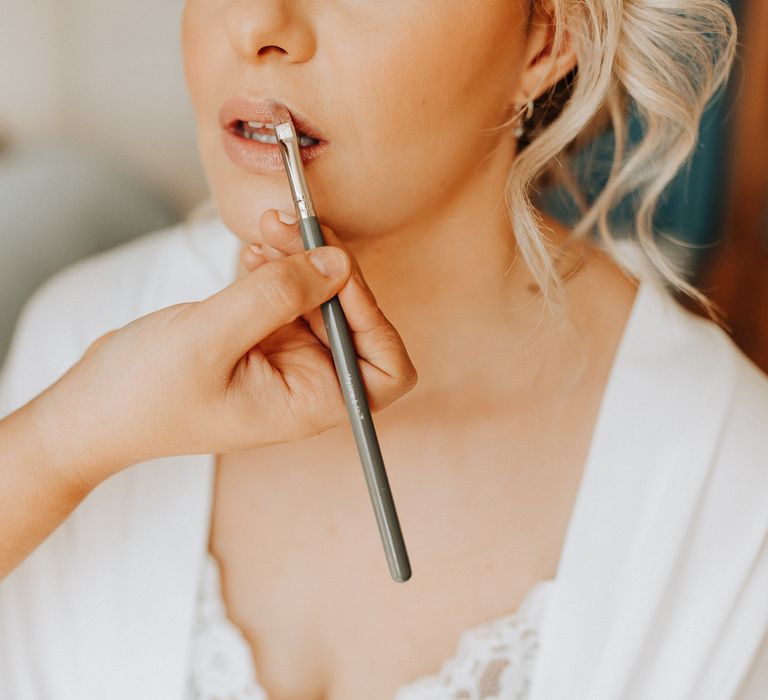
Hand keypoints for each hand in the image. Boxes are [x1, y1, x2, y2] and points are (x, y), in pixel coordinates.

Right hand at [35, 211, 417, 482]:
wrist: (93, 407)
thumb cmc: (145, 395)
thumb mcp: (209, 338)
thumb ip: (277, 296)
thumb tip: (337, 261)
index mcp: (311, 403)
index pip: (387, 371)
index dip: (376, 320)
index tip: (337, 274)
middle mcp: (308, 381)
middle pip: (354, 318)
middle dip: (327, 268)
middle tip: (289, 224)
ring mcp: (285, 357)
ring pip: (320, 296)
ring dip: (299, 257)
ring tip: (265, 229)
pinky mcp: (261, 335)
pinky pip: (287, 292)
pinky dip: (275, 266)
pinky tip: (250, 252)